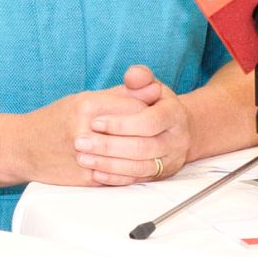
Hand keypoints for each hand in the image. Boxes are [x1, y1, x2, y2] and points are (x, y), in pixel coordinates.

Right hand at [22, 80, 153, 186]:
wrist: (23, 148)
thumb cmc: (56, 120)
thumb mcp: (83, 100)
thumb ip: (121, 94)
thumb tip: (154, 89)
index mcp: (86, 105)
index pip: (135, 106)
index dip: (149, 109)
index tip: (153, 112)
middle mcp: (85, 129)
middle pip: (136, 131)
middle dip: (150, 133)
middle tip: (156, 132)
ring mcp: (85, 155)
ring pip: (131, 157)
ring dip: (143, 154)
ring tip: (148, 149)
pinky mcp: (86, 178)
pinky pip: (120, 176)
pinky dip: (131, 172)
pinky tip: (135, 165)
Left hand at [71, 64, 190, 185]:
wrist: (174, 128)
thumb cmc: (154, 102)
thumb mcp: (149, 85)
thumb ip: (140, 77)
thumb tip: (133, 76)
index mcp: (174, 115)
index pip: (149, 122)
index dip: (121, 123)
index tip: (94, 122)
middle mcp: (177, 140)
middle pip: (143, 147)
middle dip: (109, 146)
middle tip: (80, 142)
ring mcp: (170, 160)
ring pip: (140, 167)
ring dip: (109, 164)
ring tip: (82, 158)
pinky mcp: (161, 175)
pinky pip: (138, 180)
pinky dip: (116, 178)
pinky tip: (95, 173)